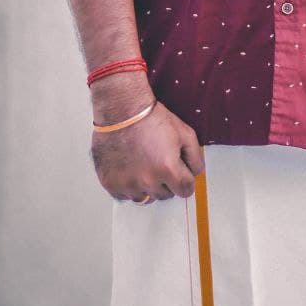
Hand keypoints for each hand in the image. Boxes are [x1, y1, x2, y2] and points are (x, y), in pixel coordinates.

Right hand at [90, 76, 204, 201]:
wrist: (122, 109)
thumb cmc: (150, 117)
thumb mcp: (184, 132)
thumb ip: (195, 157)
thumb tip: (195, 173)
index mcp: (168, 168)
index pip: (186, 191)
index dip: (185, 180)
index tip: (180, 174)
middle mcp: (147, 180)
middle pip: (165, 195)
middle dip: (166, 182)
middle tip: (159, 162)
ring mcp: (127, 184)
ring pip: (144, 197)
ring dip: (146, 186)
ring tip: (143, 164)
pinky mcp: (110, 183)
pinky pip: (124, 196)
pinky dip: (128, 186)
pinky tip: (130, 169)